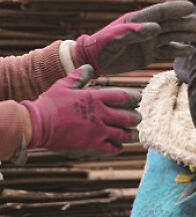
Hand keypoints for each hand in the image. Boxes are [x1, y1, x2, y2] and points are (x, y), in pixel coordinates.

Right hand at [21, 65, 141, 153]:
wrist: (38, 124)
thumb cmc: (50, 103)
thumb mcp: (64, 85)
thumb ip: (79, 76)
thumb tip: (88, 67)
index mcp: (96, 97)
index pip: (124, 96)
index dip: (134, 97)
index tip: (137, 99)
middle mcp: (101, 114)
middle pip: (129, 117)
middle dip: (136, 118)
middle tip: (137, 118)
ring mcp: (98, 131)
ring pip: (124, 134)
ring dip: (130, 134)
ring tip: (132, 134)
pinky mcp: (92, 146)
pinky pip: (112, 148)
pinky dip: (118, 147)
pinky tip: (118, 145)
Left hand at [74, 0, 195, 74]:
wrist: (94, 61)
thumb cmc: (101, 46)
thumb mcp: (115, 38)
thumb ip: (134, 32)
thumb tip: (156, 27)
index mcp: (138, 20)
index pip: (161, 11)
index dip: (176, 8)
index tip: (191, 7)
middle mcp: (146, 29)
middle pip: (171, 23)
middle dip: (186, 23)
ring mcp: (149, 42)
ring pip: (172, 36)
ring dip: (187, 35)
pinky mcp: (149, 54)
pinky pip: (167, 51)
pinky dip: (179, 50)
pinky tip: (191, 51)